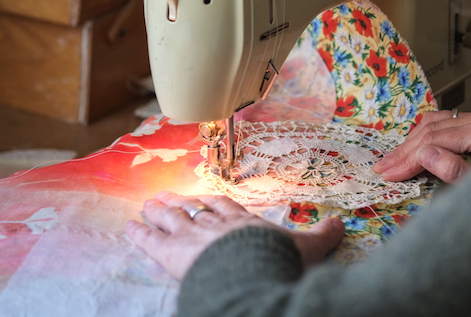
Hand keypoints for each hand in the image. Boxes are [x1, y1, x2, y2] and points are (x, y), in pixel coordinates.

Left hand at [125, 191, 344, 279]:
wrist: (251, 273)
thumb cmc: (276, 259)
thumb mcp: (306, 248)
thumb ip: (321, 236)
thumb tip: (342, 224)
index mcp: (242, 221)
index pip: (223, 206)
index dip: (211, 202)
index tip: (202, 197)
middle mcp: (214, 224)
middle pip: (193, 209)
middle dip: (179, 203)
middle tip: (165, 197)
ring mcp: (191, 236)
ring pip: (171, 219)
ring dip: (158, 211)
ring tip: (147, 205)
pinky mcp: (172, 254)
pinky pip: (150, 241)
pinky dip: (138, 234)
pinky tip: (128, 228)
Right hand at [373, 106, 470, 182]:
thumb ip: (455, 172)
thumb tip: (424, 155)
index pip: (436, 140)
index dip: (408, 158)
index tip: (388, 173)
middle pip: (433, 128)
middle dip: (405, 151)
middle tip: (383, 168)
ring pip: (437, 121)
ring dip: (413, 141)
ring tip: (393, 161)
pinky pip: (448, 122)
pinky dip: (428, 133)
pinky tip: (414, 147)